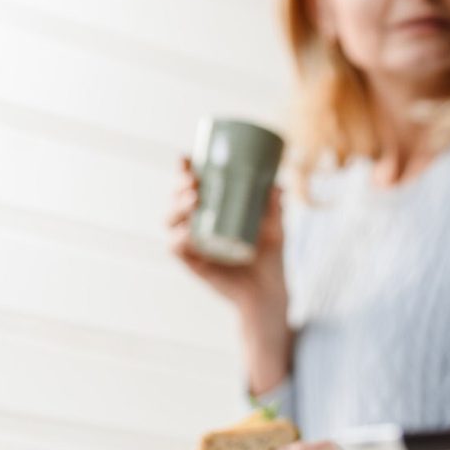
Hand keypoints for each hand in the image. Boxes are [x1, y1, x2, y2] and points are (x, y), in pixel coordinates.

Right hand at [166, 156, 285, 308]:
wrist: (269, 291)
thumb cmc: (269, 256)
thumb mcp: (276, 227)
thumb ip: (274, 207)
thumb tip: (278, 186)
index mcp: (213, 210)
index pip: (192, 185)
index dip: (184, 170)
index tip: (186, 158)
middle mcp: (198, 224)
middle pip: (176, 199)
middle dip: (179, 186)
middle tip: (194, 182)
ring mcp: (194, 243)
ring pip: (171, 221)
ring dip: (177, 207)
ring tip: (194, 200)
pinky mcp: (193, 264)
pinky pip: (177, 249)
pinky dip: (178, 238)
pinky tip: (186, 232)